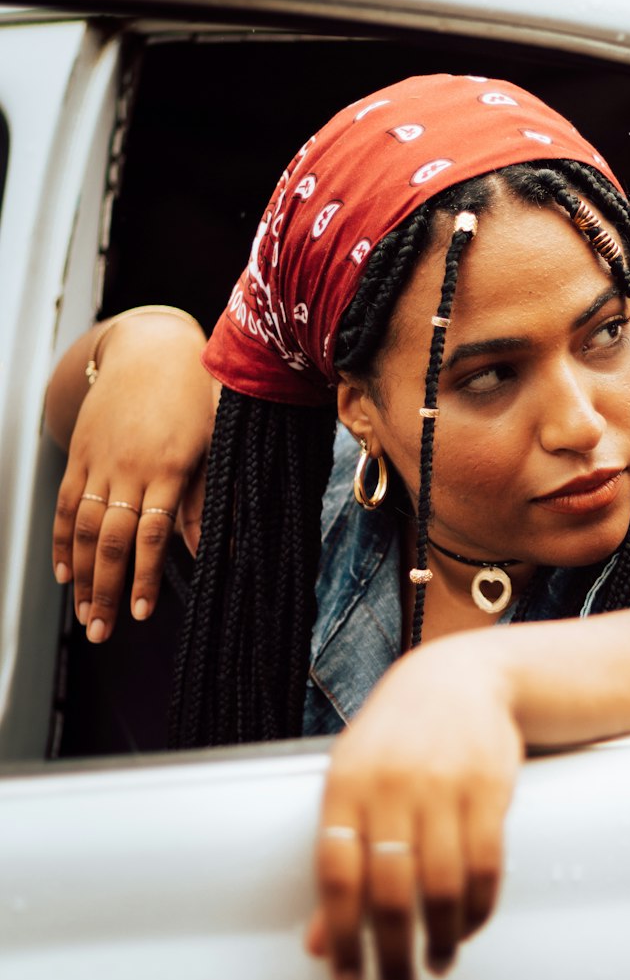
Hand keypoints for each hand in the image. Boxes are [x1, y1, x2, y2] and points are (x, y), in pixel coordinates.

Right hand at [50, 313, 215, 641]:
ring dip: (81, 577)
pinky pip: (65, 505)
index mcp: (168, 467)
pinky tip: (64, 574)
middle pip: (109, 540)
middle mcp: (128, 468)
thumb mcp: (216, 441)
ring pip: (82, 528)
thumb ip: (211, 497)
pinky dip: (61, 542)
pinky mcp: (80, 455)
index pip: (152, 534)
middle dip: (106, 591)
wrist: (149, 347)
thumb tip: (218, 548)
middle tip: (104, 632)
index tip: (144, 614)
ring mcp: (99, 462)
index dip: (145, 577)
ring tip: (85, 616)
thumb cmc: (196, 394)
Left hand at [306, 639, 522, 979]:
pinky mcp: (491, 789)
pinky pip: (486, 867)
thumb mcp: (353, 783)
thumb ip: (339, 857)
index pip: (335, 874)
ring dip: (440, 941)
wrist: (464, 678)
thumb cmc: (395, 739)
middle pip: (390, 893)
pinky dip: (477, 910)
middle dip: (393, 958)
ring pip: (442, 887)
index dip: (341, 936)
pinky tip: (466, 930)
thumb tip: (318, 942)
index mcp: (345, 784)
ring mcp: (445, 785)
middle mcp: (392, 785)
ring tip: (437, 966)